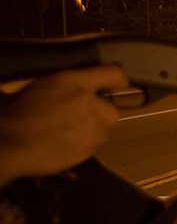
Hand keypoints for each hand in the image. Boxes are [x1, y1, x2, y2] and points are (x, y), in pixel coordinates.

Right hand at [0, 65, 126, 181]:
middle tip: (80, 116)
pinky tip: (65, 143)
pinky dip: (85, 143)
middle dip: (101, 113)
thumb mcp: (44, 85)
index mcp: (76, 82)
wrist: (12, 143)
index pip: (114, 74)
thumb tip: (85, 86)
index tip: (114, 86)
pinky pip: (95, 145)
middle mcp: (91, 104)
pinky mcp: (90, 150)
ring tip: (68, 131)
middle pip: (113, 110)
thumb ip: (70, 84)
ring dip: (93, 129)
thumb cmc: (19, 112)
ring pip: (104, 130)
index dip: (116, 80)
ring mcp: (93, 129)